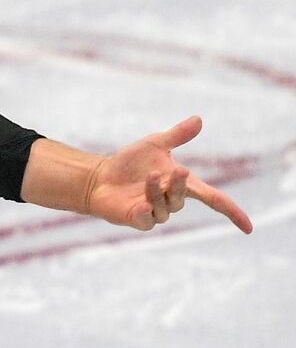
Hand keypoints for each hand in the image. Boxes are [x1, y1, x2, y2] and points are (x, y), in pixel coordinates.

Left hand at [87, 115, 252, 232]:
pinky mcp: (136, 219)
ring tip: (148, 177)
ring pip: (164, 208)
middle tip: (176, 170)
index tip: (248, 228)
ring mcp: (154, 213)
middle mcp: (171, 201)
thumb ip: (177, 136)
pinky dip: (144, 211)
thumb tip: (198, 119)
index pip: (214, 200)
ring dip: (157, 192)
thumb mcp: (155, 144)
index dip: (232, 213)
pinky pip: (145, 220)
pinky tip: (139, 204)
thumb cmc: (129, 163)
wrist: (100, 176)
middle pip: (183, 198)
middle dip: (179, 184)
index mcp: (181, 185)